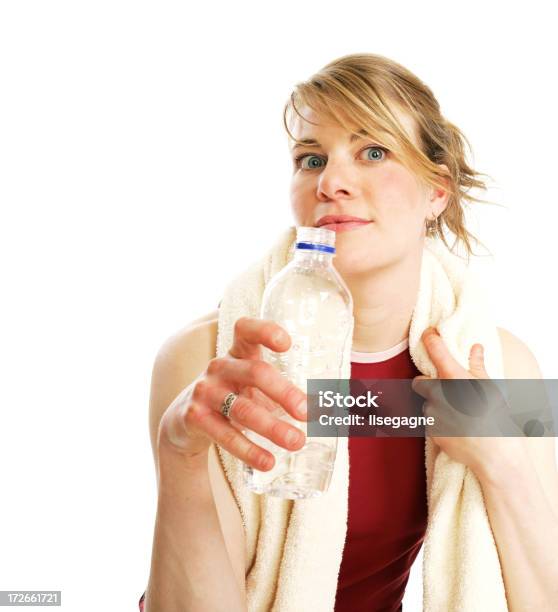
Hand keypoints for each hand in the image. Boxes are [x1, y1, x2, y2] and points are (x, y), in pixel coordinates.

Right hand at [157, 317, 307, 470]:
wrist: (184, 420)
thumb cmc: (231, 395)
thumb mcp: (250, 384)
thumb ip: (281, 389)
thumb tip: (328, 408)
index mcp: (237, 353)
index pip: (246, 329)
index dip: (264, 331)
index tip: (287, 344)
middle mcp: (220, 367)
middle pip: (255, 373)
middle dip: (284, 392)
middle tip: (308, 413)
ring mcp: (205, 391)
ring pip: (242, 408)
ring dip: (272, 427)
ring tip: (297, 441)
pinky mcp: (195, 417)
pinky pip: (225, 435)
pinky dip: (249, 450)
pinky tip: (269, 461)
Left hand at [411, 327, 527, 478]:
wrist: (494, 454)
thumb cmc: (496, 418)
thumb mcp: (491, 388)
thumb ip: (478, 366)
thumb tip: (476, 348)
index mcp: (454, 378)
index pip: (434, 349)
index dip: (429, 338)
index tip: (428, 333)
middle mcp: (438, 392)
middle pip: (418, 382)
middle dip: (427, 384)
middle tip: (444, 390)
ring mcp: (431, 413)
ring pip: (426, 405)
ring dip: (436, 407)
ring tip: (458, 415)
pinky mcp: (430, 431)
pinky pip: (429, 423)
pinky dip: (438, 424)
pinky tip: (455, 428)